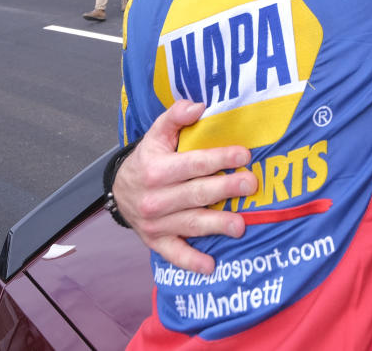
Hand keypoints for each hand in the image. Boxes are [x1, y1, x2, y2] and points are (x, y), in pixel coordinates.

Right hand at [112, 100, 258, 274]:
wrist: (120, 191)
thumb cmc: (148, 159)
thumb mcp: (156, 134)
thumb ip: (175, 116)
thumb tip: (199, 106)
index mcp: (156, 169)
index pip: (193, 163)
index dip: (220, 158)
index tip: (244, 156)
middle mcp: (156, 198)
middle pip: (196, 194)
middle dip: (225, 190)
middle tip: (251, 185)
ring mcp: (156, 223)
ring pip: (191, 224)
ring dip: (216, 225)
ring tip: (241, 225)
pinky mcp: (157, 241)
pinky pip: (175, 254)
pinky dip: (191, 262)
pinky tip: (210, 266)